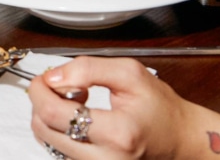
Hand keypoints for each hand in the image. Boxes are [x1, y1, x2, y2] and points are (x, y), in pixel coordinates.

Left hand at [30, 57, 193, 159]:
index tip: (44, 77)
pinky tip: (79, 119)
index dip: (39, 90)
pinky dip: (59, 131)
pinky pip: (59, 151)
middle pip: (44, 130)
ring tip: (77, 102)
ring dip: (50, 116)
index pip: (53, 113)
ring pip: (48, 142)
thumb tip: (53, 77)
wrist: (179, 139)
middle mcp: (106, 159)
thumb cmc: (159, 107)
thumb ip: (88, 69)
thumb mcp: (129, 74)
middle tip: (61, 86)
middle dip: (42, 101)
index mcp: (117, 133)